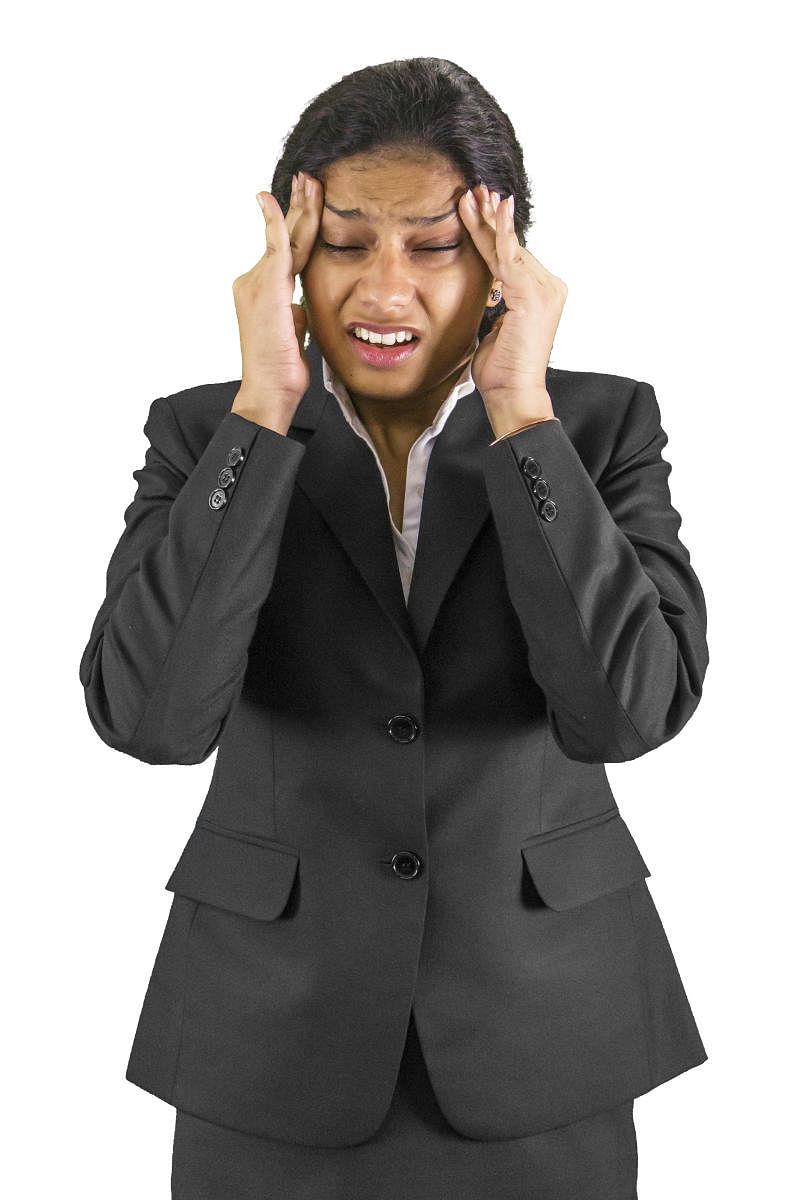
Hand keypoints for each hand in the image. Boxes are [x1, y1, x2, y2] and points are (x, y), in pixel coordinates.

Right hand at [231, 171, 322, 418]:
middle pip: (284, 237)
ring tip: (308, 181)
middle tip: (308, 178)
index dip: (296, 226)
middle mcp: (254, 281)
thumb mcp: (295, 334)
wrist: (269, 389)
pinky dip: (275, 221)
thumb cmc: (282, 371)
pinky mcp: (267, 287)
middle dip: (297, 206)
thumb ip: (296, 312)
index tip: (306, 203)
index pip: (286, 251)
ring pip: (286, 238)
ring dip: (298, 207)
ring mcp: (257, 282)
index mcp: (264, 291)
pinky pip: (275, 247)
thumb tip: (302, 305)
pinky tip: (273, 199)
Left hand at [458, 183, 567, 415]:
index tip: (475, 209)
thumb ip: (493, 302)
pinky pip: (511, 258)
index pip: (512, 255)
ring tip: (472, 196)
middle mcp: (549, 286)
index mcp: (540, 293)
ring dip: (490, 219)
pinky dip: (500, 234)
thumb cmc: (501, 370)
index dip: (492, 232)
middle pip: (512, 245)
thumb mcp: (493, 327)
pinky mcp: (533, 295)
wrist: (513, 394)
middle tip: (473, 191)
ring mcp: (544, 290)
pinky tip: (492, 211)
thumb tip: (483, 288)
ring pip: (510, 247)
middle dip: (491, 218)